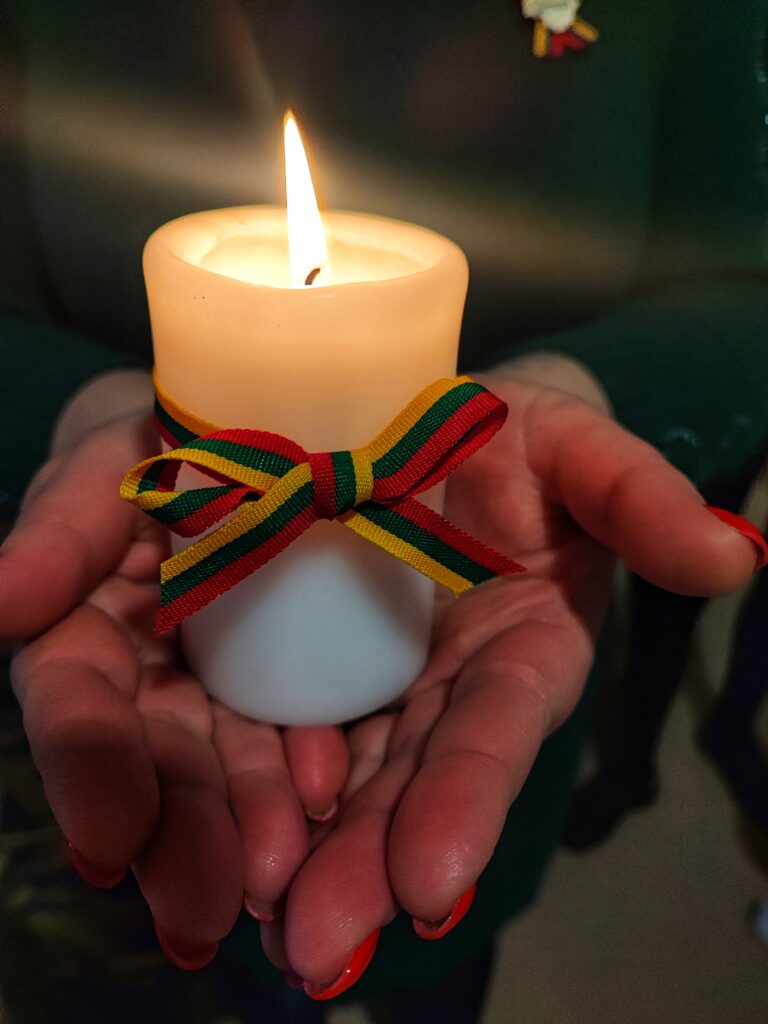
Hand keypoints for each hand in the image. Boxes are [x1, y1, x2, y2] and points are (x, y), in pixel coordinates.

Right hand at [1, 373, 348, 967]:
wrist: (290, 407)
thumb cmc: (176, 421)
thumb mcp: (111, 448)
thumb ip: (62, 520)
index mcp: (100, 622)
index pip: (82, 705)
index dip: (90, 768)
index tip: (110, 840)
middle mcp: (167, 669)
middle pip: (166, 761)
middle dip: (181, 836)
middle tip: (203, 912)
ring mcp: (245, 678)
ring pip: (244, 765)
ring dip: (254, 831)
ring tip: (280, 893)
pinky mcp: (321, 673)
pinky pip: (323, 731)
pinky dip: (327, 775)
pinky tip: (337, 806)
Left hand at [265, 362, 760, 997]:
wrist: (429, 419)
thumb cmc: (520, 438)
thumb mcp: (580, 451)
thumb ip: (641, 500)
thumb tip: (735, 558)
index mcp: (524, 642)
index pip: (497, 726)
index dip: (469, 795)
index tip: (429, 882)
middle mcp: (450, 678)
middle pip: (411, 776)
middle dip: (370, 863)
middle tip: (315, 950)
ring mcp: (381, 675)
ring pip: (344, 771)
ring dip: (309, 850)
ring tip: (266, 924)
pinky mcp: (314, 654)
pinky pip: (283, 720)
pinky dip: (262, 781)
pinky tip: (233, 838)